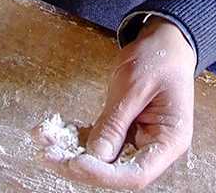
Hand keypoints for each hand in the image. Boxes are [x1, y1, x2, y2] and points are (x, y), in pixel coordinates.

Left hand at [47, 17, 196, 189]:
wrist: (166, 41)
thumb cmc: (160, 58)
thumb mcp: (136, 86)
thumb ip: (116, 121)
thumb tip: (94, 155)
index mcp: (170, 140)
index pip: (137, 174)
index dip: (105, 174)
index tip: (77, 162)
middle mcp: (155, 147)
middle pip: (116, 170)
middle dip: (80, 164)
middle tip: (50, 154)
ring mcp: (138, 141)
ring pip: (102, 159)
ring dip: (72, 151)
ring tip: (45, 140)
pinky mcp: (124, 132)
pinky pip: (99, 141)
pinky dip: (76, 138)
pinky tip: (52, 132)